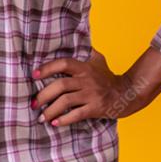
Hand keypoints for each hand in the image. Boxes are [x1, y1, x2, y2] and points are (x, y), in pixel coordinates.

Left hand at [31, 48, 145, 125]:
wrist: (126, 93)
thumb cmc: (109, 78)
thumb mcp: (99, 61)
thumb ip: (86, 52)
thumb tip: (76, 38)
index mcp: (85, 68)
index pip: (63, 64)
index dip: (47, 68)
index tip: (34, 75)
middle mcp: (87, 80)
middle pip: (61, 85)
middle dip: (44, 95)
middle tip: (34, 103)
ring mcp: (91, 95)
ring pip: (66, 101)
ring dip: (51, 110)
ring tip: (41, 117)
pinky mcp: (95, 108)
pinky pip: (77, 115)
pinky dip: (64, 120)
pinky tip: (55, 123)